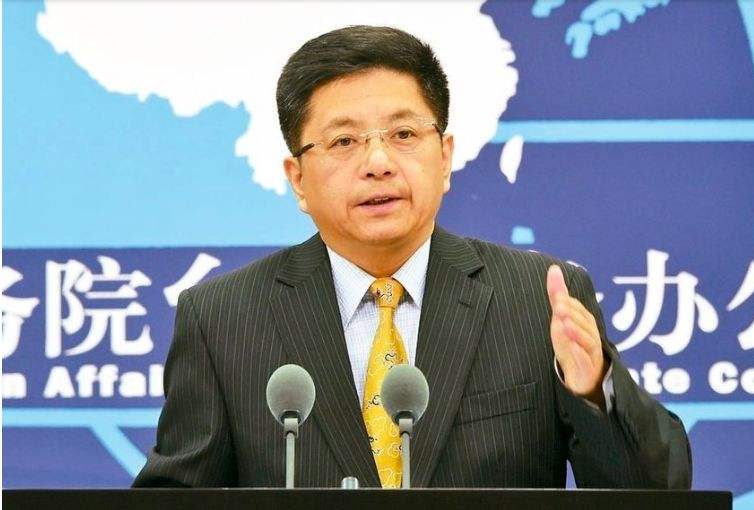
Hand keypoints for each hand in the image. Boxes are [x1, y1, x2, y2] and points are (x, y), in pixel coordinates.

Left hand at [546, 264, 606, 408]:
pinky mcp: (588, 368)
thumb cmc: (572, 344)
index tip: (556, 295)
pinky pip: (586, 360)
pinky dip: (579, 352)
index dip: (567, 302)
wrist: (583, 378)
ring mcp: (591, 352)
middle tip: (558, 306)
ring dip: (576, 330)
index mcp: (584, 322)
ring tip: (564, 323)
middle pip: (583, 323)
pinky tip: (572, 347)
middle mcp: (590, 335)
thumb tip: (553, 268)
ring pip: (586, 340)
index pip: (577, 309)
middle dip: (571, 314)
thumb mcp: (561, 319)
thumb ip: (558, 295)